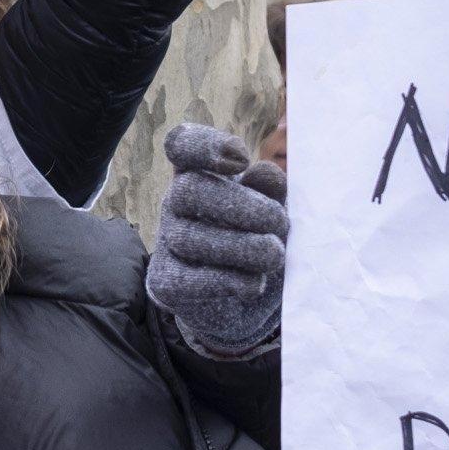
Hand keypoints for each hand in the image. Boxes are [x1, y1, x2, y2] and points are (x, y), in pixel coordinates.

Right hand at [146, 124, 285, 360]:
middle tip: (281, 224)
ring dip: (243, 247)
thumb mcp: (276, 212)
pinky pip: (190, 279)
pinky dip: (230, 281)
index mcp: (203, 173)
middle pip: (189, 189)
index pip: (182, 144)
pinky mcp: (167, 283)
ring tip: (275, 256)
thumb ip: (273, 191)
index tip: (242, 160)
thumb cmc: (263, 243)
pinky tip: (255, 282)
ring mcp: (167, 243)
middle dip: (244, 207)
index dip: (205, 145)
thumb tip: (264, 173)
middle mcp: (177, 203)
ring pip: (190, 237)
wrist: (249, 305)